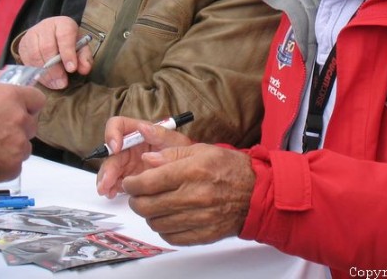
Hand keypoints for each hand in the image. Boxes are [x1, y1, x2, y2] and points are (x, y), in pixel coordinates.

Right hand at [0, 82, 45, 181]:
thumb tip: (6, 88)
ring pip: (24, 148)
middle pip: (31, 126)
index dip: (28, 107)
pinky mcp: (11, 167)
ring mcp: (18, 145)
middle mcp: (20, 120)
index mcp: (13, 97)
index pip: (38, 100)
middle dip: (18, 129)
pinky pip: (15, 166)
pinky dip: (3, 166)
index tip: (20, 112)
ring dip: (11, 148)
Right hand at [18, 16, 93, 88]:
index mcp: (63, 23)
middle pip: (47, 47)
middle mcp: (46, 26)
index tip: (72, 69)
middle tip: (62, 82)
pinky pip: (27, 60)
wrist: (52, 35)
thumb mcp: (81, 47)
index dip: (68, 53)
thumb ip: (84, 58)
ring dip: (45, 73)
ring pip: (35, 54)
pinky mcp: (23, 44)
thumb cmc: (69, 43)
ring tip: (54, 84)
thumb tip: (85, 69)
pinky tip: (45, 81)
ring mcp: (32, 34)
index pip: (64, 36)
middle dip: (55, 68)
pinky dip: (36, 73)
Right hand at [96, 116, 191, 198]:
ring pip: (109, 168)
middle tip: (107, 180)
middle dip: (107, 166)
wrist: (187, 172)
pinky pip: (114, 182)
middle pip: (110, 152)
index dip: (112, 134)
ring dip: (105, 179)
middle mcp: (128, 146)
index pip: (118, 125)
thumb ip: (161, 134)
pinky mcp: (127, 177)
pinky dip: (111, 188)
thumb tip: (144, 128)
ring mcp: (126, 162)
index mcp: (137, 132)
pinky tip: (112, 193)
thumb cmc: (182, 152)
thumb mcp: (175, 141)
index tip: (116, 147)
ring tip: (106, 190)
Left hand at [121, 144, 254, 245]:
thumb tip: (147, 160)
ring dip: (149, 215)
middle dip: (135, 200)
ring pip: (157, 223)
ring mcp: (200, 217)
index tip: (130, 183)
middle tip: (136, 195)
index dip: (132, 184)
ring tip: (153, 205)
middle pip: (148, 205)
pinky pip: (172, 237)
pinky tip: (168, 218)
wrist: (257, 193)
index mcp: (193, 170)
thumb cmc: (229, 169)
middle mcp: (195, 195)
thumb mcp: (201, 150)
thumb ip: (171, 153)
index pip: (149, 181)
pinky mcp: (204, 234)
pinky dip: (164, 229)